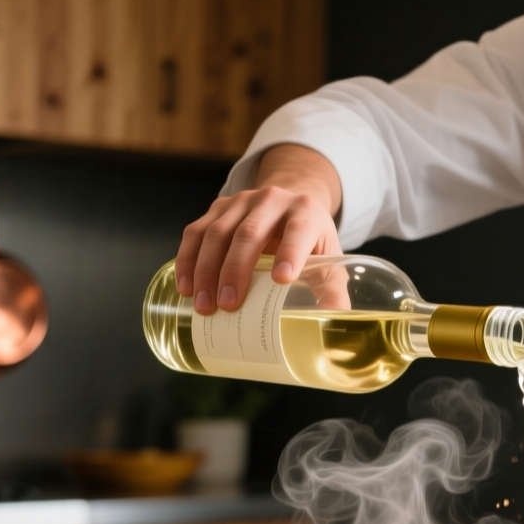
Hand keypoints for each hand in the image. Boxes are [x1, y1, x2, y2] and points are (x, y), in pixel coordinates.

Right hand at [176, 145, 344, 314]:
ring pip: (217, 233)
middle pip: (250, 233)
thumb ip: (334, 294)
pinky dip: (188, 260)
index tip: (281, 280)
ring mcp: (241, 202)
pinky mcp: (217, 208)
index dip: (290, 253)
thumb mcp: (329, 264)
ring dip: (206, 270)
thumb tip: (336, 323)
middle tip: (228, 305)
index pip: (298, 230)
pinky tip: (187, 287)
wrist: (288, 209)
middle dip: (235, 270)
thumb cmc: (310, 244)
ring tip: (205, 306)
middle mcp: (273, 200)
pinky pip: (196, 232)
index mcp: (306, 212)